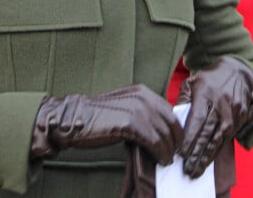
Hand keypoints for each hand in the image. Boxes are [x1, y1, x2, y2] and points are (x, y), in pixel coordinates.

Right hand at [31, 84, 182, 165]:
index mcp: (142, 91)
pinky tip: (160, 160)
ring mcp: (137, 109)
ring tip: (167, 160)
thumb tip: (160, 129)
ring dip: (169, 150)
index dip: (176, 127)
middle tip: (175, 153)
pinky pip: (154, 141)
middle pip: (170, 121)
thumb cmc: (99, 117)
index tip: (177, 141)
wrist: (75, 118)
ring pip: (164, 133)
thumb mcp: (125, 107)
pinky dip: (160, 153)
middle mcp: (143, 97)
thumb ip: (142, 113)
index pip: (169, 110)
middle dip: (176, 140)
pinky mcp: (130, 123)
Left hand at [178, 57, 252, 178]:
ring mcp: (233, 112)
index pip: (197, 119)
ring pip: (218, 139)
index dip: (190, 138)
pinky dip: (216, 150)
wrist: (238, 71)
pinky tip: (207, 160)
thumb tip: (174, 115)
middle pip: (208, 132)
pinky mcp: (240, 119)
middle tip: (187, 169)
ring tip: (196, 170)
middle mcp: (221, 104)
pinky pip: (226, 138)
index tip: (181, 153)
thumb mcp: (193, 81)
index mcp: (206, 93)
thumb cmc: (210, 79)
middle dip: (197, 152)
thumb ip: (183, 98)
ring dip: (206, 156)